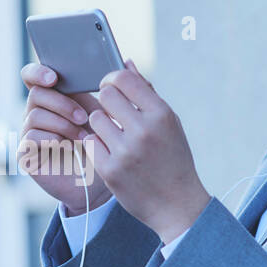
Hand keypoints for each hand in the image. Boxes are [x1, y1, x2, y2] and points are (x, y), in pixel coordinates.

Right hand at [19, 62, 110, 213]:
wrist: (101, 181)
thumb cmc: (105, 145)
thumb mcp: (113, 113)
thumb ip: (123, 89)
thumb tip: (128, 61)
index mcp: (54, 97)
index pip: (32, 75)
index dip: (38, 72)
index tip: (54, 77)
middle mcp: (38, 112)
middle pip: (36, 93)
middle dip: (62, 103)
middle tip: (84, 117)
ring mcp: (30, 132)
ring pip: (34, 114)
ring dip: (62, 123)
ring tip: (83, 136)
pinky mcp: (27, 153)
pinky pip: (31, 137)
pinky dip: (52, 139)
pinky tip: (68, 146)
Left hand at [82, 60, 210, 242]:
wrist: (177, 205)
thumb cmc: (173, 158)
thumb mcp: (169, 123)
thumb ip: (146, 92)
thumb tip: (126, 62)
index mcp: (161, 115)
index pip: (124, 78)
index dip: (113, 79)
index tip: (112, 86)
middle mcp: (144, 131)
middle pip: (105, 95)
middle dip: (106, 100)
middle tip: (111, 111)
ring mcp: (125, 151)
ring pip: (94, 119)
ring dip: (100, 124)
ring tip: (114, 135)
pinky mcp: (110, 170)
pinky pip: (89, 142)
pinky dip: (96, 145)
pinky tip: (110, 152)